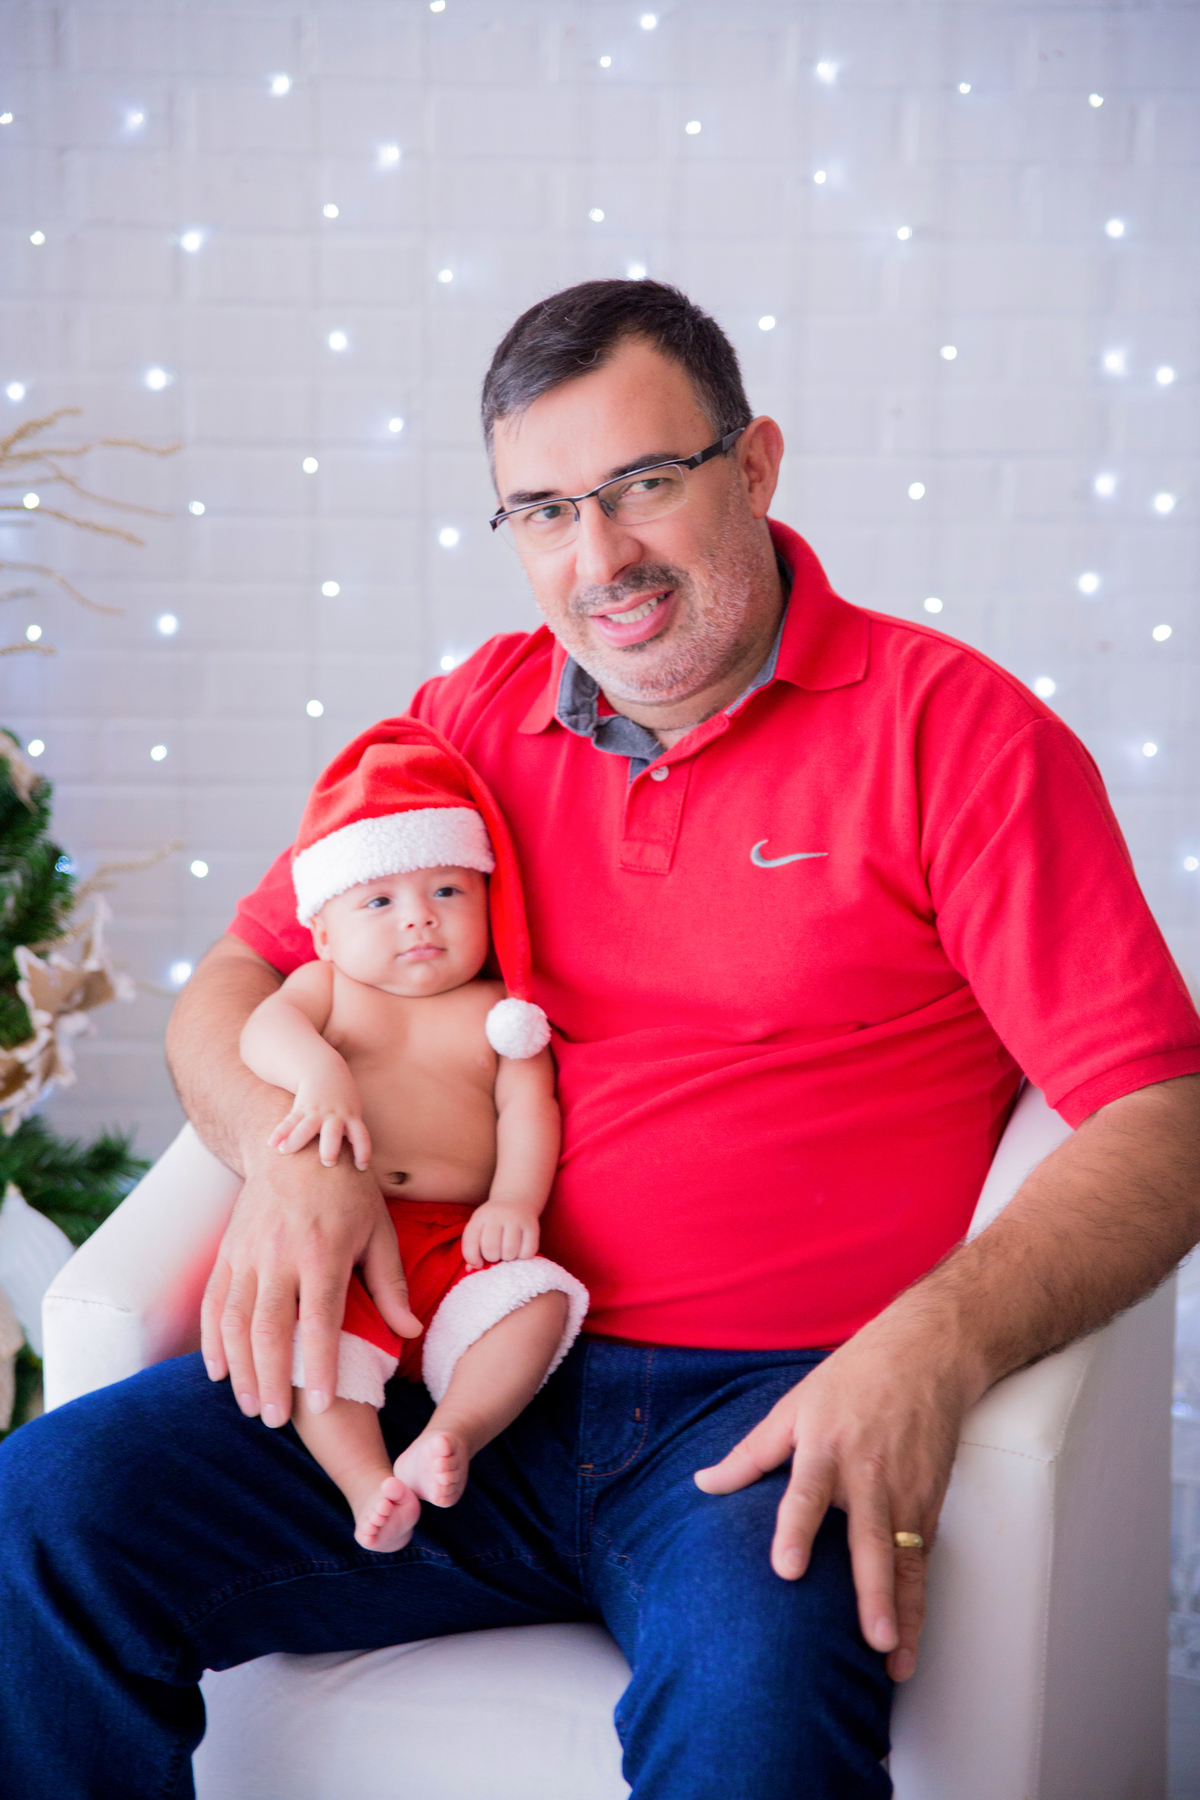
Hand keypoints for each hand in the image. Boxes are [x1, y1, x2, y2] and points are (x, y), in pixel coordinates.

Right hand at [201, 1145, 422, 1427]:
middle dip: (272, 1379)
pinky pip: (212, 1302)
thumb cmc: (348, 1192)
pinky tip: (219, 1373)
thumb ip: (390, 1285)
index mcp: (322, 1251)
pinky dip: (211, 1341)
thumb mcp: (379, 1231)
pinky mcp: (227, 1252)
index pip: (320, 1319)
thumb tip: (411, 1333)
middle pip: (270, 1327)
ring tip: (251, 1408)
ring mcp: (247, 1253)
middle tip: (276, 1421)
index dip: (321, 1364)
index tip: (323, 1404)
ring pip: (235, 1320)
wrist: (296, 1148)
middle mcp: (279, 1254)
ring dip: (240, 1369)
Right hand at [267, 1072, 371, 1170]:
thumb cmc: (342, 1098)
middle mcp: (334, 1115)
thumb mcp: (353, 1110)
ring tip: (286, 1151)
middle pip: (333, 1131)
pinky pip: (289, 1120)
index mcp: (351, 1116)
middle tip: (328, 1162)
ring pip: (307, 1126)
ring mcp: (316, 1111)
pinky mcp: (301, 1108)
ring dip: (297, 1139)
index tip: (362, 1167)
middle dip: (331, 1147)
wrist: (324, 1069)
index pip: (361, 1135)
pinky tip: (272, 1143)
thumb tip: (354, 1160)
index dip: (362, 1151)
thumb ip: (352, 1131)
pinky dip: (280, 1132)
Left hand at [461, 1200, 540, 1267]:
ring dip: (507, 1258)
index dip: (472, 1258)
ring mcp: (517, 1220)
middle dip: (492, 1258)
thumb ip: (472, 1247)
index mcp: (481, 1216)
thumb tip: (471, 1269)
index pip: (471, 1242)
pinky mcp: (533, 1227)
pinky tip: (519, 1249)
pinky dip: (522, 1256)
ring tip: (507, 1251)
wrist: (515, 1199)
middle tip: (496, 1253)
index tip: (478, 1262)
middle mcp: (498, 1215)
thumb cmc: (493, 1221)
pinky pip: (527, 1253)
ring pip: (509, 1253)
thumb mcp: (479, 1227)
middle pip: (491, 1249)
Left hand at [693, 1311, 966, 1682]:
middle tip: (873, 1638)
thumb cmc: (851, 1380)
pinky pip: (922, 1561)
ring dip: (904, 1613)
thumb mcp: (793, 1405)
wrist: (925, 1355)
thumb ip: (749, 1453)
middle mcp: (869, 1476)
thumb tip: (702, 1485)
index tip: (788, 1569)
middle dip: (873, 1592)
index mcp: (826, 1447)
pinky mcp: (929, 1505)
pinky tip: (910, 1640)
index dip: (796, 1530)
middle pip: (871, 1540)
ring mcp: (905, 1493)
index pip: (807, 1493)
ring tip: (897, 1661)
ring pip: (906, 1561)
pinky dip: (918, 1602)